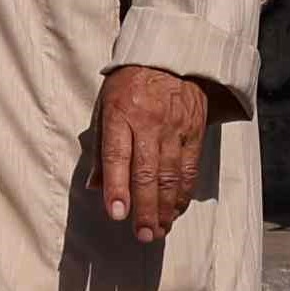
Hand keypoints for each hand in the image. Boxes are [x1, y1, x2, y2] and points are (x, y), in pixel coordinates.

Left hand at [91, 62, 216, 239]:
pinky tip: (176, 211)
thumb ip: (100, 145)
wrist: (171, 54)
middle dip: (145, 208)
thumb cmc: (130, 83)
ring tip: (159, 231)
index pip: (118, 154)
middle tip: (143, 235)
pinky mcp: (194, 131)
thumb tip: (95, 186)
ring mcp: (175, 127)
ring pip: (171, 175)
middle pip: (147, 172)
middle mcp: (149, 122)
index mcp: (121, 113)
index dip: (118, 187)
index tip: (117, 214)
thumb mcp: (106, 104)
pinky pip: (190, 168)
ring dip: (166, 207)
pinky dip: (183, 193)